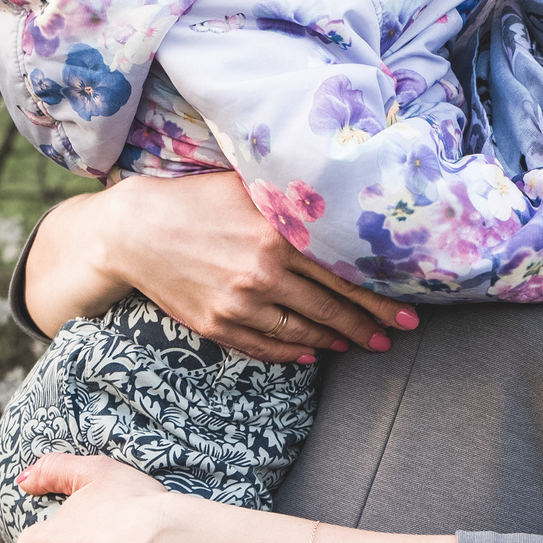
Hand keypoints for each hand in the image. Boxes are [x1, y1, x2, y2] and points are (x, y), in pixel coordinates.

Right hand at [24, 172, 416, 362]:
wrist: (134, 230)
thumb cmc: (196, 201)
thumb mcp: (247, 188)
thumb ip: (292, 202)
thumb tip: (341, 205)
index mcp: (278, 235)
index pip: (343, 274)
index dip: (379, 297)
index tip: (407, 311)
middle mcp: (263, 273)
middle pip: (331, 308)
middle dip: (370, 326)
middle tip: (397, 337)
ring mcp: (239, 303)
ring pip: (304, 333)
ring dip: (337, 342)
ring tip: (361, 346)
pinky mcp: (217, 325)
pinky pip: (267, 348)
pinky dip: (296, 354)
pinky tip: (315, 353)